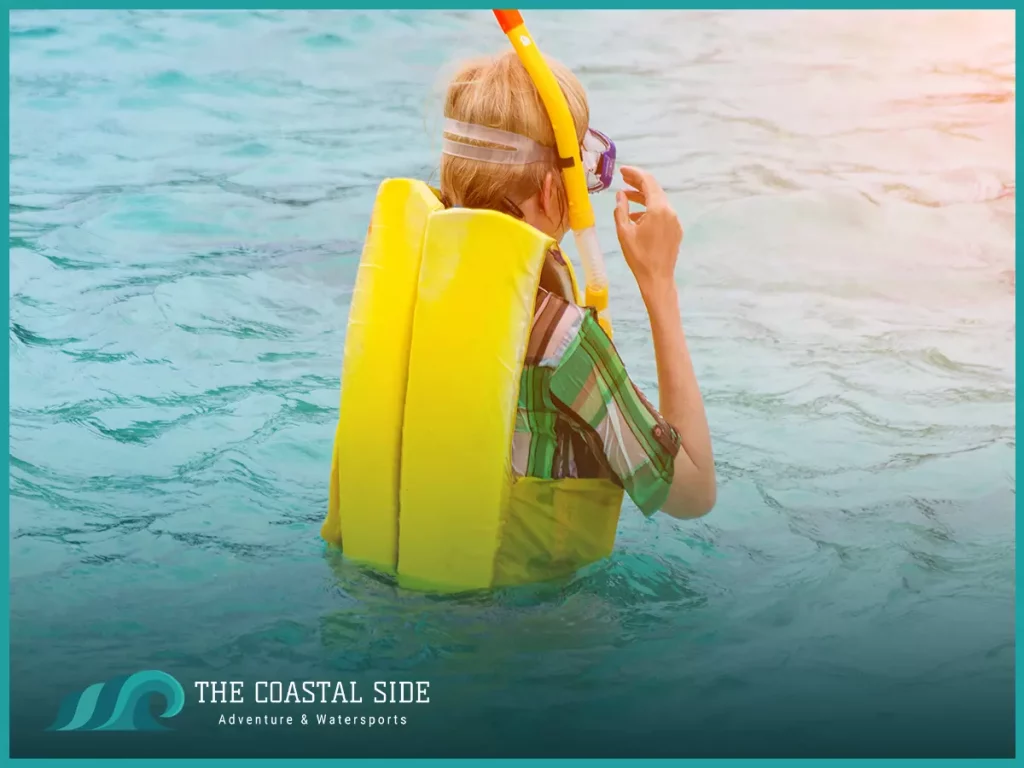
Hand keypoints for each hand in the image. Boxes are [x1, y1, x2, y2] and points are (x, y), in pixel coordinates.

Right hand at [612, 166, 682, 300]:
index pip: (648, 182)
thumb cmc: (638, 257)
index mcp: (658, 209)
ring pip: (658, 201)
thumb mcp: (624, 232)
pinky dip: (649, 209)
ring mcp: (675, 221)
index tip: (622, 171)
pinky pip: (662, 213)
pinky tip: (637, 216)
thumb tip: (620, 195)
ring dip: (643, 197)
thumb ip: (621, 210)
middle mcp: (670, 211)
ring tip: (626, 197)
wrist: (657, 278)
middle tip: (623, 179)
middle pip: (655, 189)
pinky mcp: (675, 230)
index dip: (635, 173)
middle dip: (638, 183)